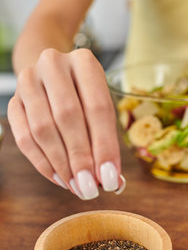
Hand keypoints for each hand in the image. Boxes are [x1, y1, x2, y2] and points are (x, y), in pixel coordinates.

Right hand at [8, 48, 123, 198]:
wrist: (53, 75)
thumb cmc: (84, 95)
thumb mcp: (102, 107)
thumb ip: (107, 140)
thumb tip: (112, 180)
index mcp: (84, 61)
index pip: (97, 107)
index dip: (104, 146)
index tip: (110, 177)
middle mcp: (53, 64)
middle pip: (67, 117)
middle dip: (80, 158)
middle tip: (90, 188)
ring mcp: (28, 81)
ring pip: (42, 128)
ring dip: (61, 164)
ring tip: (76, 186)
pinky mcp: (13, 101)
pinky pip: (23, 137)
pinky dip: (42, 162)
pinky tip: (58, 178)